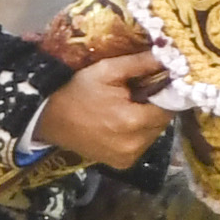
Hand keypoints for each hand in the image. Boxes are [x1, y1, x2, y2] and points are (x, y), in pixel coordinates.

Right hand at [33, 52, 171, 166]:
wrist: (50, 120)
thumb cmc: (78, 91)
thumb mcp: (107, 71)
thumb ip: (140, 64)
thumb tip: (169, 55)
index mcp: (133, 121)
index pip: (169, 107)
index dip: (166, 93)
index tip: (156, 83)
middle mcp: (135, 144)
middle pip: (162, 122)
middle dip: (155, 107)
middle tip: (138, 94)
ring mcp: (128, 157)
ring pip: (153, 134)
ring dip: (147, 121)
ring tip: (127, 108)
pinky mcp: (122, 164)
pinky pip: (142, 145)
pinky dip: (137, 134)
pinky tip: (121, 124)